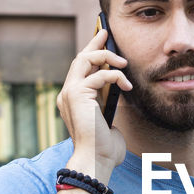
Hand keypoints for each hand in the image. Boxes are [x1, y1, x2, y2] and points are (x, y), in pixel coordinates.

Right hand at [56, 27, 131, 179]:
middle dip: (94, 44)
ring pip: (84, 60)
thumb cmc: (104, 147)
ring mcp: (69, 93)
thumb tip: (119, 89)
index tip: (102, 40)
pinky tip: (126, 86)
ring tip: (123, 62)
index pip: (80, 69)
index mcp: (72, 100)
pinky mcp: (76, 94)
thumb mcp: (108, 119)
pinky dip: (115, 76)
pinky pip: (98, 74)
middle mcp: (67, 94)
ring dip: (106, 56)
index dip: (90, 52)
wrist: (96, 160)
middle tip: (107, 33)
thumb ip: (108, 103)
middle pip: (79, 59)